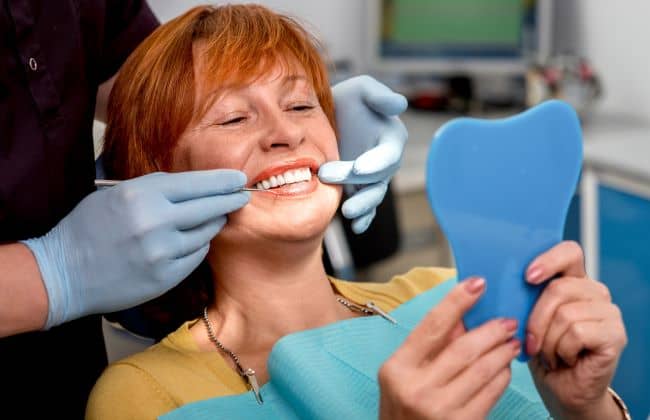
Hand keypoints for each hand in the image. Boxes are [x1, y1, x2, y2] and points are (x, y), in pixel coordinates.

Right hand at [22, 170, 248, 328]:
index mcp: (141, 195)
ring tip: (213, 218)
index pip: (196, 184)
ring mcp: (162, 252)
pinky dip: (198, 246)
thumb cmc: (88, 228)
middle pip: (210, 207)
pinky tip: (192, 241)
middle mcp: (156, 222)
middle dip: (230, 200)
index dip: (222, 181)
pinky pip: (196, 255)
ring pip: (206, 233)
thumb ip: (156, 189)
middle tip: (242, 196)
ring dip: (212, 224)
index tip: (238, 178)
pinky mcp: (165, 276)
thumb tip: (196, 186)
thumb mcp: (117, 195)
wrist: (63, 273)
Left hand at [319, 75, 407, 233]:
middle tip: (327, 175)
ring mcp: (372, 178)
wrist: (326, 117)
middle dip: (355, 180)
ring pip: (373, 196)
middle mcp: (385, 161)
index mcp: (391, 138)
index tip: (359, 168)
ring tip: (348, 212)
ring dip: (363, 206)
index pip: (388, 154)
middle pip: (377, 177)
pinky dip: (364, 219)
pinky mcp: (358, 189)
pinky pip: (365, 207)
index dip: (376, 162)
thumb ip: (378, 95)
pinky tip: (356, 227)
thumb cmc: (347, 100)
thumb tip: (400, 104)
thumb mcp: (361, 89)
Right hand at [378, 277, 520, 418]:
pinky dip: (502, 376)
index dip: (457, 301)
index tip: (477, 283)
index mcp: (397, 368)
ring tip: (511, 342)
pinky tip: (504, 367)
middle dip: (491, 330)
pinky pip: (490, 394)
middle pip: (464, 348)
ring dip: (502, 352)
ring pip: (482, 370)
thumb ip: (429, 346)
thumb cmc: (402, 409)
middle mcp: (417, 388)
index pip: (432, 326)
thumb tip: (462, 316)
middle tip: (507, 321)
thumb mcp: (402, 375)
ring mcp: (440, 409)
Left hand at [525, 241, 627, 418]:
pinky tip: (566, 359)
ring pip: (565, 314)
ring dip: (548, 341)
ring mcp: (608, 312)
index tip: (528, 277)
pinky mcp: (615, 334)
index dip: (549, 260)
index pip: (569, 252)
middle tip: (532, 342)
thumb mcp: (525, 318)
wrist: (561, 390)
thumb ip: (521, 295)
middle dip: (536, 320)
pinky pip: (578, 333)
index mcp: (572, 280)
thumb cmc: (541, 352)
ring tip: (551, 353)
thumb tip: (494, 279)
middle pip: (558, 288)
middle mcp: (594, 292)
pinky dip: (563, 350)